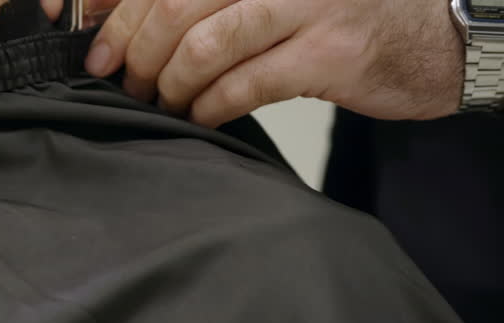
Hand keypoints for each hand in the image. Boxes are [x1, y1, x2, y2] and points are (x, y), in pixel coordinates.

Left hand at [42, 0, 465, 125]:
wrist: (430, 36)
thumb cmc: (333, 14)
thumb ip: (196, 1)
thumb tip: (105, 12)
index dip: (113, 9)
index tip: (88, 43)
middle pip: (172, 6)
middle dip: (132, 51)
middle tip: (123, 81)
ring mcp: (305, 4)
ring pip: (202, 45)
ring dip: (169, 84)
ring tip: (165, 100)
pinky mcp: (327, 53)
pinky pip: (243, 85)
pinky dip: (209, 107)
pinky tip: (203, 114)